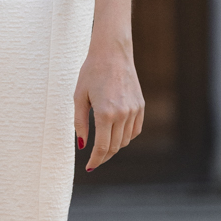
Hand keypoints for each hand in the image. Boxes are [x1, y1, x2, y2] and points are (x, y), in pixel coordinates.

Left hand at [73, 37, 143, 170]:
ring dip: (114, 147)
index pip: (102, 147)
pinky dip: (126, 137)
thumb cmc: (91, 72)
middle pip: (115, 147)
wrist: (112, 53)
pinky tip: (116, 135)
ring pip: (125, 140)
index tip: (89, 167)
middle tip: (94, 161)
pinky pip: (135, 130)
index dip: (95, 160)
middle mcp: (123, 114)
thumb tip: (82, 145)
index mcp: (105, 113)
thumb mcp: (79, 97)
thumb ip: (80, 123)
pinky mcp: (140, 106)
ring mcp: (134, 110)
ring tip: (103, 147)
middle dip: (103, 157)